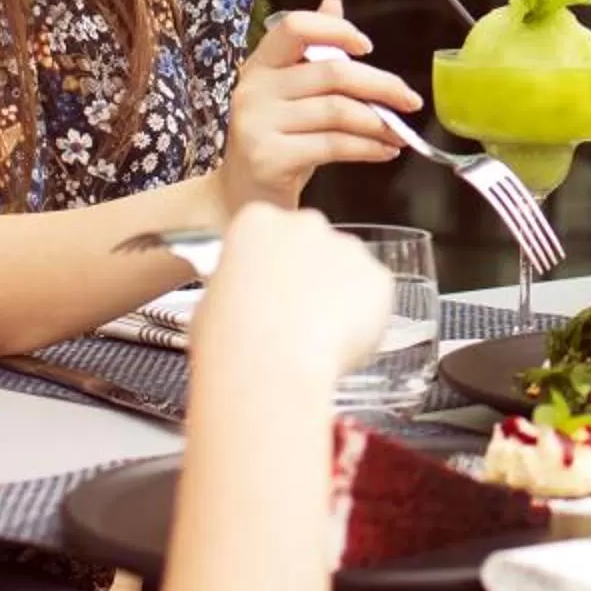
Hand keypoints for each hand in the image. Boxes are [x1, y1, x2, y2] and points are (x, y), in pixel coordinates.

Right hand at [191, 201, 394, 385]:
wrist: (271, 368)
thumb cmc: (231, 342)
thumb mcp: (211, 305)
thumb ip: (236, 289)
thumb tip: (244, 302)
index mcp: (257, 222)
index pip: (267, 234)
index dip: (267, 268)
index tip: (265, 294)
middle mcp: (306, 224)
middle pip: (312, 245)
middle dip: (308, 277)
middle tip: (293, 319)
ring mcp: (348, 248)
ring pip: (347, 270)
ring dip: (337, 296)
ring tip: (315, 339)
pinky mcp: (379, 278)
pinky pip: (373, 297)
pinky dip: (363, 318)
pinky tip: (339, 344)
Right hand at [211, 2, 422, 217]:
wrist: (241, 198)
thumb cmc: (275, 141)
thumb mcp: (290, 93)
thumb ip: (312, 51)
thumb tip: (332, 3)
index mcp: (260, 65)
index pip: (295, 27)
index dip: (336, 30)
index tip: (368, 46)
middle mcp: (253, 89)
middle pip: (331, 73)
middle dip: (381, 86)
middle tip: (409, 100)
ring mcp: (257, 124)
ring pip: (337, 112)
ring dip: (379, 122)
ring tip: (399, 132)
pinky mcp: (269, 158)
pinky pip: (333, 145)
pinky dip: (367, 148)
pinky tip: (383, 151)